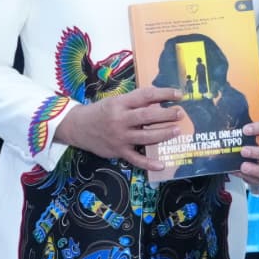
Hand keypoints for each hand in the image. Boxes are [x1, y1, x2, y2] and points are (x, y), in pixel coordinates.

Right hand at [53, 87, 183, 170]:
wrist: (77, 127)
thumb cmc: (101, 111)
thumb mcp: (115, 101)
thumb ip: (135, 102)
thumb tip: (160, 102)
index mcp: (120, 103)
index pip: (146, 96)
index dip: (164, 94)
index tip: (178, 94)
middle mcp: (120, 120)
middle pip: (148, 116)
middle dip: (167, 114)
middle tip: (180, 113)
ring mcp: (120, 137)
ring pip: (146, 137)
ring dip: (163, 134)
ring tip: (176, 130)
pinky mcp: (118, 152)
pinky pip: (136, 159)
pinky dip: (149, 163)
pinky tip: (162, 165)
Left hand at [235, 117, 258, 193]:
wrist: (249, 153)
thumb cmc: (248, 138)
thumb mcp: (246, 129)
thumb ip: (240, 123)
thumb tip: (224, 116)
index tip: (245, 129)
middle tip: (243, 151)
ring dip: (257, 170)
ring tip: (243, 167)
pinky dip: (249, 178)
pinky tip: (238, 172)